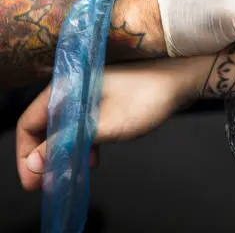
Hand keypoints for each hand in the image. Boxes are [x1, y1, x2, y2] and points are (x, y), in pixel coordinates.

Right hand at [16, 58, 203, 190]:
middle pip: (45, 125)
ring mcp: (91, 92)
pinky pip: (84, 123)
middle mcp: (74, 88)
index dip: (26, 154)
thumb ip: (67, 143)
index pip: (29, 123)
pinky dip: (83, 141)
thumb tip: (35, 162)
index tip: (33, 179)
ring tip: (74, 171)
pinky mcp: (107, 98)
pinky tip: (93, 156)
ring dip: (66, 150)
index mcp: (66, 88)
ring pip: (66, 126)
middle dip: (45, 155)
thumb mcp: (104, 126)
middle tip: (50, 182)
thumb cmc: (148, 96)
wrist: (183, 76)